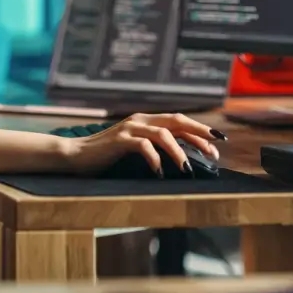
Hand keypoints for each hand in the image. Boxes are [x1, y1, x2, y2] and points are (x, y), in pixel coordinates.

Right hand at [63, 113, 224, 175]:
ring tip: (188, 169)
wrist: (75, 155)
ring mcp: (129, 128)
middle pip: (177, 120)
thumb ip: (154, 148)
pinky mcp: (119, 140)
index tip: (217, 144)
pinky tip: (160, 173)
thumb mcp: (135, 150)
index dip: (200, 131)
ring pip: (163, 134)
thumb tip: (183, 160)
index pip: (180, 121)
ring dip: (179, 151)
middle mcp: (140, 119)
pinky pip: (143, 146)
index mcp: (146, 120)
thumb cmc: (107, 156)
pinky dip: (154, 159)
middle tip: (215, 148)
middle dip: (199, 133)